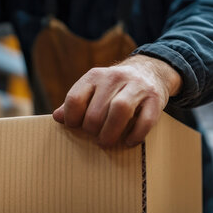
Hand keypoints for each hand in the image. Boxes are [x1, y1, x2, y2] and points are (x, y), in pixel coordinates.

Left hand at [52, 55, 181, 146]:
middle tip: (95, 137)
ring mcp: (137, 86)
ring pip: (120, 110)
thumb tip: (58, 117)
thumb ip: (76, 102)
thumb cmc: (115, 87)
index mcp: (95, 76)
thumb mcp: (94, 88)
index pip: (75, 98)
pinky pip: (146, 120)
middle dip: (92, 129)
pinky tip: (129, 141)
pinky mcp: (155, 98)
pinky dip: (136, 135)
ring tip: (106, 142)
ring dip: (110, 132)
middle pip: (96, 110)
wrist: (150, 71)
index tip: (76, 127)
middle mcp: (115, 78)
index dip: (72, 118)